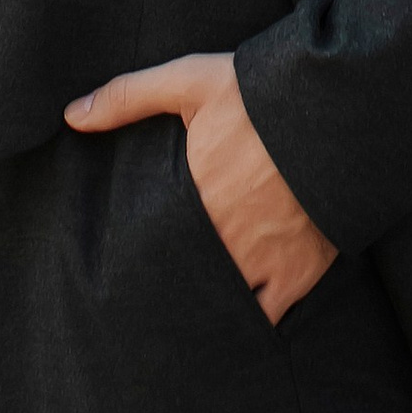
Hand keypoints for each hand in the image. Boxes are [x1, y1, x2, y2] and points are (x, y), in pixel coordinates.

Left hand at [66, 50, 336, 323]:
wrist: (340, 110)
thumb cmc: (262, 95)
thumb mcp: (193, 82)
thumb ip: (130, 97)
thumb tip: (71, 115)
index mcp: (193, 198)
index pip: (148, 248)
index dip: (132, 265)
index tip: (117, 275)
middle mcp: (223, 238)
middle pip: (181, 281)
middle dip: (164, 292)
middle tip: (142, 310)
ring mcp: (262, 262)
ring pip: (218, 306)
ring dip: (201, 312)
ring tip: (180, 327)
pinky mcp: (298, 274)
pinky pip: (266, 317)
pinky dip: (248, 324)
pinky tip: (231, 330)